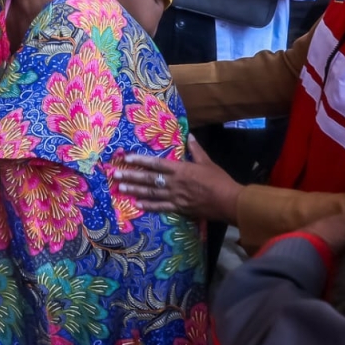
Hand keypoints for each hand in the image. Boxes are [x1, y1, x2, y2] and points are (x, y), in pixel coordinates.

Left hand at [114, 137, 241, 222]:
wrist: (228, 201)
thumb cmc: (218, 180)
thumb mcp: (207, 162)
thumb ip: (196, 149)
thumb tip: (189, 135)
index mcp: (180, 169)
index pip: (156, 163)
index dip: (140, 160)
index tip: (127, 158)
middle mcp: (174, 182)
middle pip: (149, 178)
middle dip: (131, 176)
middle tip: (116, 174)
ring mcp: (175, 197)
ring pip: (151, 193)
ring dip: (135, 190)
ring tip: (121, 187)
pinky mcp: (178, 208)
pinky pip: (160, 207)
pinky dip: (148, 206)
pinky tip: (137, 204)